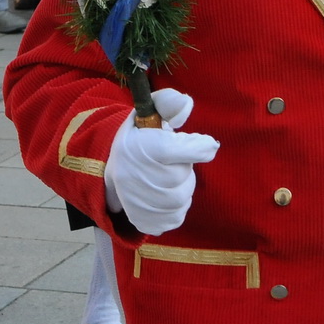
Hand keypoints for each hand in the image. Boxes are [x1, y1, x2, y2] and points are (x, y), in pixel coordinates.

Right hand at [104, 88, 219, 235]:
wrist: (114, 168)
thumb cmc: (139, 137)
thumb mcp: (149, 112)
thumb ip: (169, 103)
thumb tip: (186, 104)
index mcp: (136, 147)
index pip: (172, 150)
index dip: (198, 148)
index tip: (209, 144)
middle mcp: (133, 177)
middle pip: (180, 177)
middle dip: (185, 168)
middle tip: (175, 162)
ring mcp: (136, 202)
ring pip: (181, 199)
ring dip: (184, 187)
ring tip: (171, 177)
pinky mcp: (143, 220)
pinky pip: (176, 217)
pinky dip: (179, 206)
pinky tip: (168, 193)